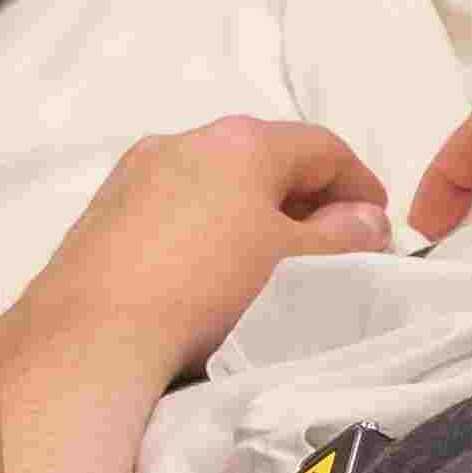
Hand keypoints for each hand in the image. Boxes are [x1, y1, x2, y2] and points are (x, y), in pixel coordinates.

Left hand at [6, 117, 393, 385]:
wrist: (94, 332)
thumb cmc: (209, 289)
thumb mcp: (294, 267)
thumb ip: (342, 238)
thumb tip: (367, 218)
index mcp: (241, 141)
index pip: (321, 147)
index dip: (359, 183)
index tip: (377, 223)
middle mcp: (185, 139)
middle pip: (265, 157)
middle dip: (306, 198)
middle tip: (331, 246)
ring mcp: (137, 171)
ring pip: (215, 180)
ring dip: (252, 212)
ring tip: (270, 263)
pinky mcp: (104, 209)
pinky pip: (173, 205)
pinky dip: (206, 226)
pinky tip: (208, 271)